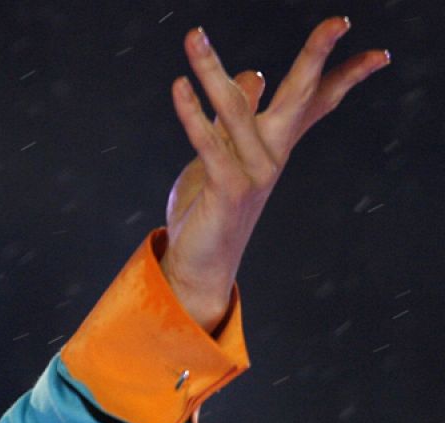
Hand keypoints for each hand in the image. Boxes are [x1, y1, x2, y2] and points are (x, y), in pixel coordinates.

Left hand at [160, 17, 388, 333]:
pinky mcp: (227, 188)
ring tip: (194, 37)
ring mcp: (254, 172)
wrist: (199, 263)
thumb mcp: (222, 153)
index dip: (345, 77)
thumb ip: (238, 116)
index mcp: (275, 144)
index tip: (378, 54)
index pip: (317, 102)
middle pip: (300, 97)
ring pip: (235, 110)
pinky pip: (208, 143)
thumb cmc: (210, 207)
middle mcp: (272, 155)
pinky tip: (179, 86)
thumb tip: (254, 74)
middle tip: (339, 22)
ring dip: (211, 70)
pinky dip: (191, 113)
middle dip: (316, 58)